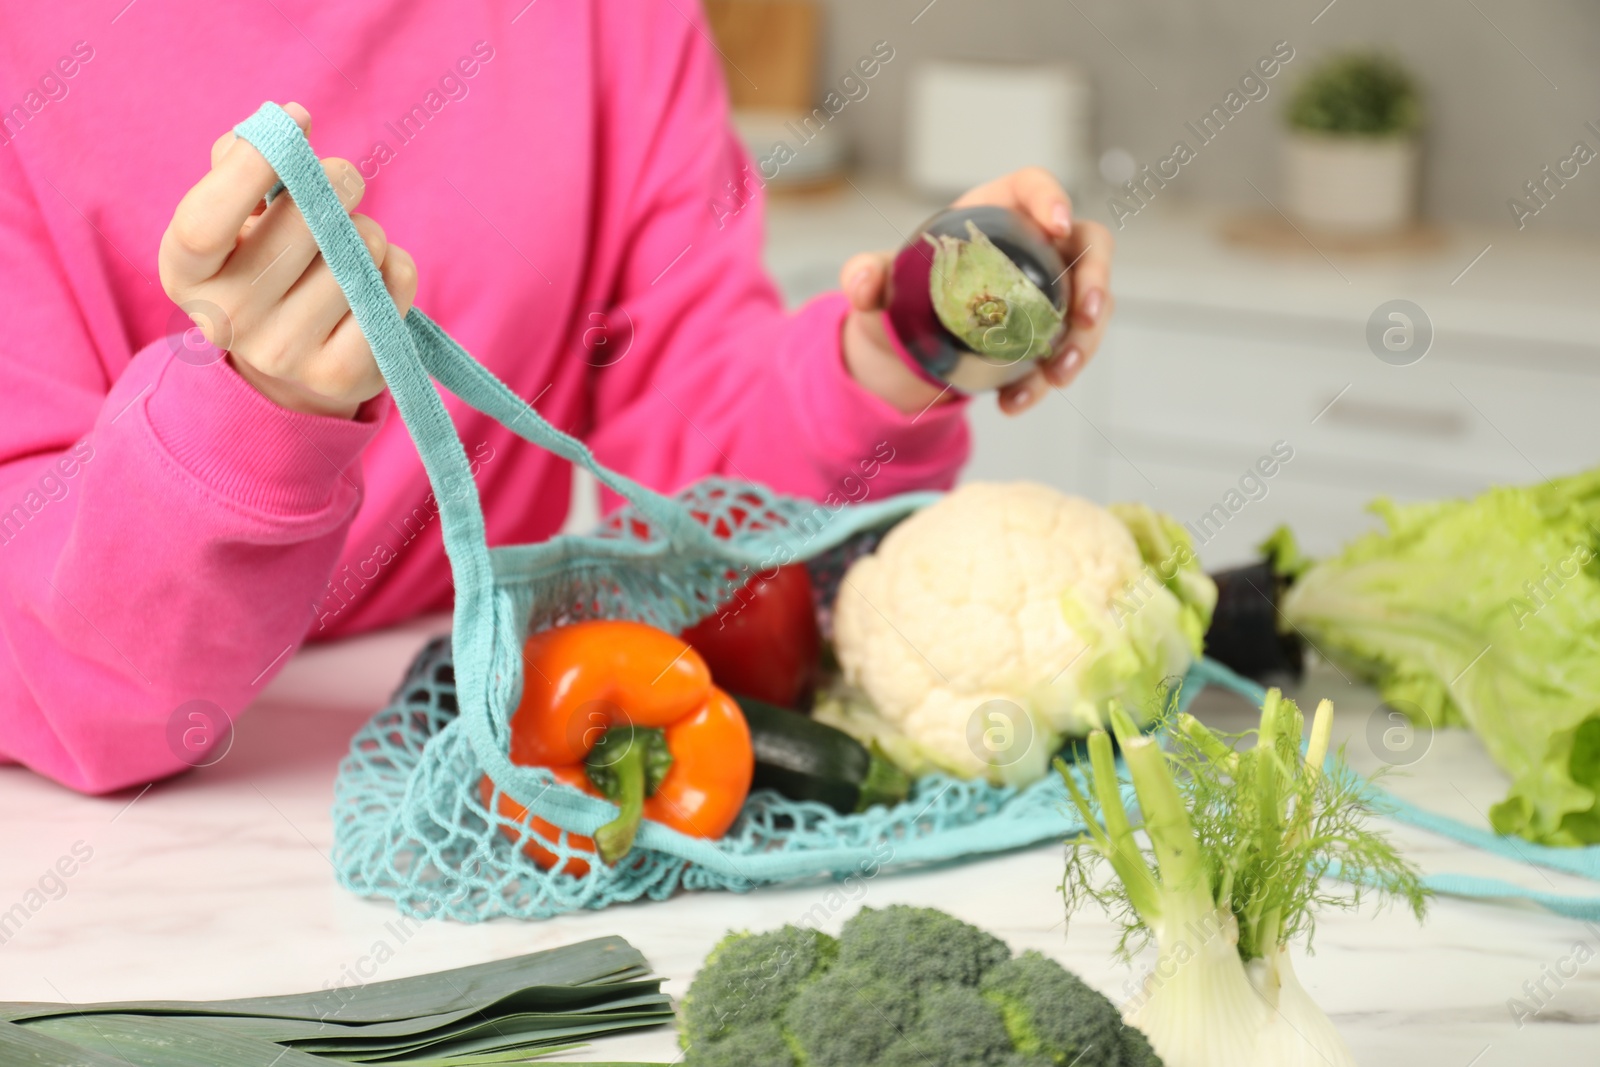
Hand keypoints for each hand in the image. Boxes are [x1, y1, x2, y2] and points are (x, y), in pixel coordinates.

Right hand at [158, 103, 418, 418]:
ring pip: (359, 251)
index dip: (252, 165)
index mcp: (185, 274)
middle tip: (342, 180)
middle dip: (337, 183)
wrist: (289, 356)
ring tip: (347, 249)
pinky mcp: (343, 375)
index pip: (204, 220)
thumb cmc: (260, 261)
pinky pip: (393, 282)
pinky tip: (371, 278)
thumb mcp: (233, 216)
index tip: (297, 121)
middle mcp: (227, 321)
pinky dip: (395, 266)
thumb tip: (284, 124)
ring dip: (366, 232)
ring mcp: (285, 354)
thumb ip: (239, 163)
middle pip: (304, 224)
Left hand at [838, 167, 1113, 416]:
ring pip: (1089, 305)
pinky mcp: (1049, 332)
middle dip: (1097, 280)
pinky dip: (1045, 380)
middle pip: (1088, 246)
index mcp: (997, 212)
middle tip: (1085, 316)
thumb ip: (866, 275)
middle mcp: (1036, 244)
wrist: (908, 340)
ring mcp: (1051, 290)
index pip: (1033, 187)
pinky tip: (1015, 401)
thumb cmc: (903, 290)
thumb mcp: (880, 282)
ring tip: (1056, 376)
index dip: (1052, 197)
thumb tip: (861, 286)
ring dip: (1083, 342)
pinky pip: (1064, 351)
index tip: (1056, 225)